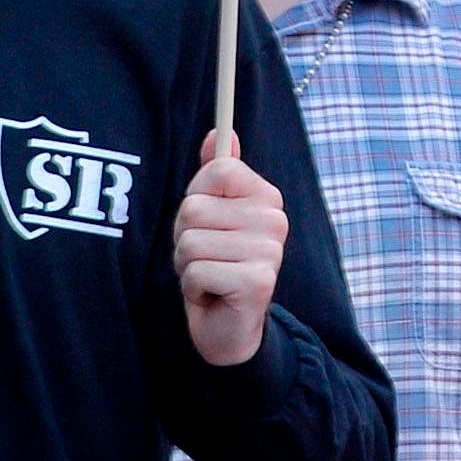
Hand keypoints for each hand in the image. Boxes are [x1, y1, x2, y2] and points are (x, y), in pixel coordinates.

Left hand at [175, 134, 284, 368]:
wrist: (228, 327)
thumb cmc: (217, 263)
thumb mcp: (211, 215)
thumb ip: (215, 175)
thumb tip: (218, 133)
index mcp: (266, 198)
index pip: (217, 169)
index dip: (197, 196)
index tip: (207, 220)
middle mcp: (275, 220)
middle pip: (195, 207)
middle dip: (185, 237)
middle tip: (205, 257)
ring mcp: (270, 250)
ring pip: (190, 241)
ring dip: (186, 265)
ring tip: (208, 275)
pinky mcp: (258, 281)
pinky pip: (196, 271)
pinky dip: (193, 287)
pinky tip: (212, 294)